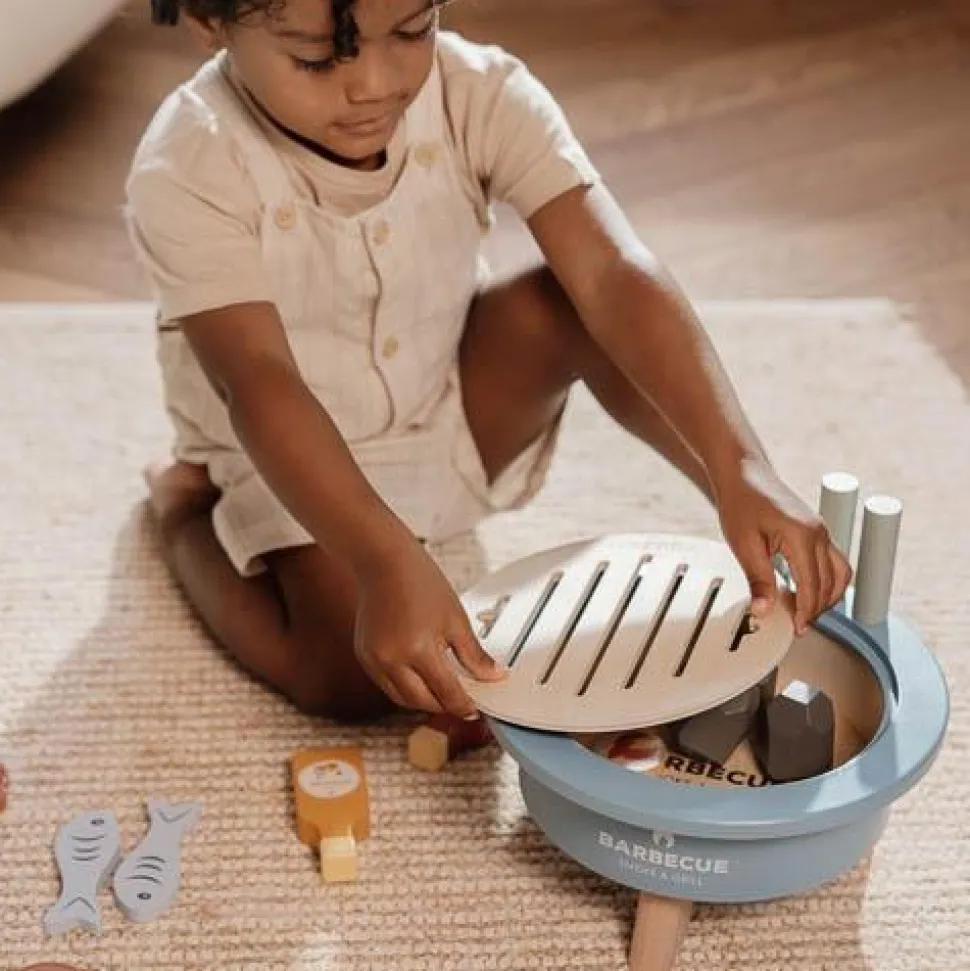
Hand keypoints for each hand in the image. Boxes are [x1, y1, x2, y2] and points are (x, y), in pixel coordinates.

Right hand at [353, 537, 507, 716]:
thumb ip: (474, 655)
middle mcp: (391, 658)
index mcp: (417, 649)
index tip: (475, 709)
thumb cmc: (420, 582)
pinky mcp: (364, 656)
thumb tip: (493, 677)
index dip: (464, 705)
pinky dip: (405, 688)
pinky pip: (387, 685)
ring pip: (402, 699)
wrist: (385, 562)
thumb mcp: (456, 619)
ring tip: (443, 692)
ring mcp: (374, 659)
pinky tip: (420, 678)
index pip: (446, 693)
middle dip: (444, 706)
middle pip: (422, 702)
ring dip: (424, 701)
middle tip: (463, 703)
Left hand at [713, 458, 851, 634]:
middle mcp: (819, 533)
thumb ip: (758, 580)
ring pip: (841, 574)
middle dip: (816, 608)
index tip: (795, 628)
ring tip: (806, 612)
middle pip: (830, 584)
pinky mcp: (818, 530)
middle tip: (797, 625)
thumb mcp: (744, 545)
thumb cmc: (742, 503)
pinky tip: (809, 591)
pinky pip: (834, 562)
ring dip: (828, 597)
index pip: (812, 586)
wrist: (744, 474)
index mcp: (803, 536)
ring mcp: (822, 531)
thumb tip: (764, 610)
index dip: (805, 612)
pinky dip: (827, 581)